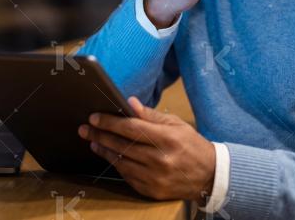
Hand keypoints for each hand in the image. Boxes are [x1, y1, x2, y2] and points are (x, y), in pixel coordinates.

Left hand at [78, 96, 215, 203]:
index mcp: (168, 139)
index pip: (132, 128)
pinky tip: (109, 155)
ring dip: (104, 151)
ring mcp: (156, 178)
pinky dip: (117, 165)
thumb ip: (150, 115)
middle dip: (100, 135)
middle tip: (85, 129)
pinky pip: (128, 176)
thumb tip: (129, 103)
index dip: (110, 122)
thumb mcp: (176, 125)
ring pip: (122, 162)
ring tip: (93, 141)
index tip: (94, 117)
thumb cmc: (191, 145)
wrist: (209, 176)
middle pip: (123, 145)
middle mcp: (160, 160)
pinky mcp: (152, 191)